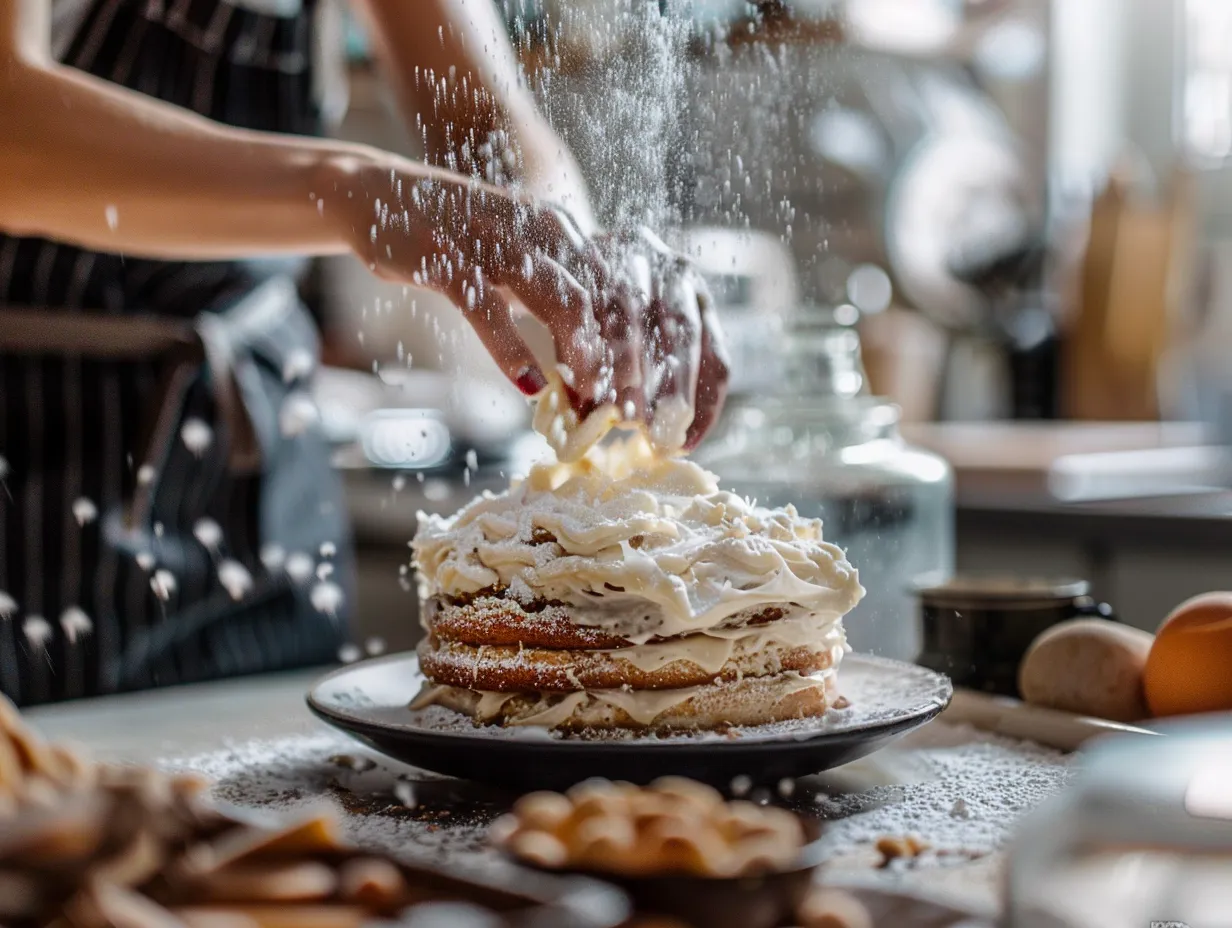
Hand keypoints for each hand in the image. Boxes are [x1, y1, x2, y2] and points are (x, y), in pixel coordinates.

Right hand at [329, 153, 729, 451]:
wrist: (379, 197)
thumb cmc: (458, 242)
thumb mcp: (516, 266)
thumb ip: (553, 307)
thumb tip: (592, 372)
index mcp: (563, 230)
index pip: (618, 290)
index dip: (639, 344)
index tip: (646, 391)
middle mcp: (539, 230)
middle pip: (603, 299)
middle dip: (620, 359)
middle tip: (625, 409)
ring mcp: (496, 242)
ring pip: (561, 301)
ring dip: (581, 356)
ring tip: (587, 400)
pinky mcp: (448, 260)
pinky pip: (488, 310)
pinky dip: (512, 350)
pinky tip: (527, 385)